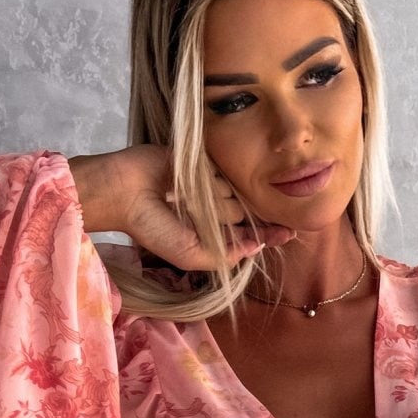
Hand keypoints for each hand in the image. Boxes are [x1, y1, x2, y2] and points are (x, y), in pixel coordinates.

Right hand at [70, 145, 295, 269]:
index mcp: (213, 232)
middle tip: (226, 216)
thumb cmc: (153, 228)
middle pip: (245, 211)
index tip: (292, 232)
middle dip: (244, 215)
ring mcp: (209, 184)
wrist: (124, 192)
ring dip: (217, 198)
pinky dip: (208, 178)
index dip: (270, 233)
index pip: (249, 233)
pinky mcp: (203, 161)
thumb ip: (225, 256)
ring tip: (183, 199)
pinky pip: (219, 169)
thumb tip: (257, 247)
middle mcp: (215, 208)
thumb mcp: (191, 256)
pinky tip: (186, 182)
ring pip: (232, 191)